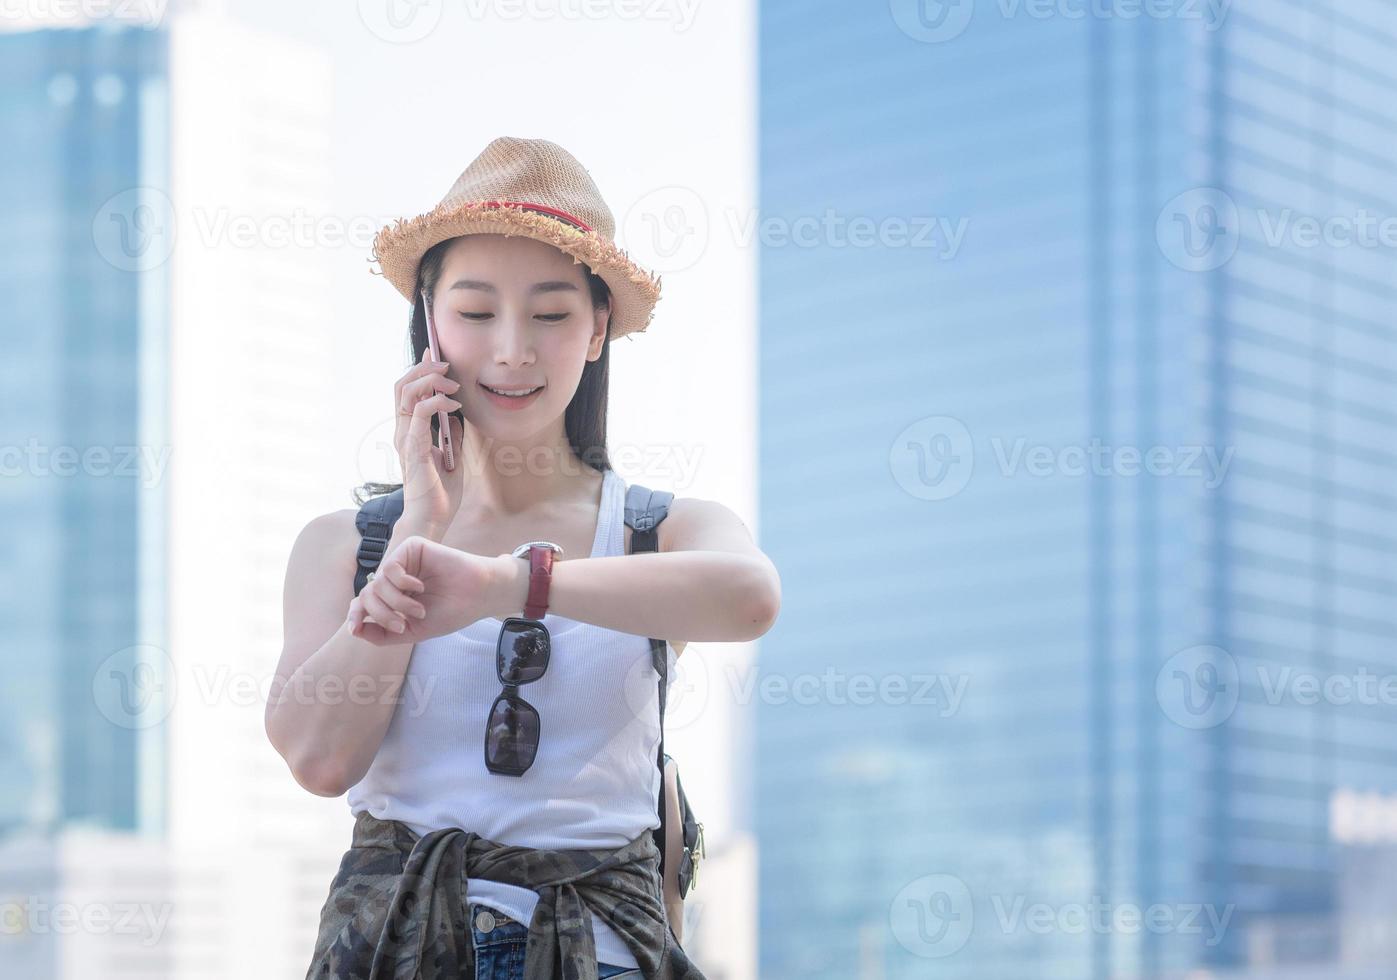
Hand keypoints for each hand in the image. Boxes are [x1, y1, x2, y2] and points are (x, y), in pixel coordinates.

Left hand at [346, 536, 515, 645]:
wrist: (478, 596)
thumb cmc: (450, 612)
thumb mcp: (412, 632)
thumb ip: (383, 634)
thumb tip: (355, 630)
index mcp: (394, 596)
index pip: (363, 602)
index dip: (356, 614)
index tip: (355, 629)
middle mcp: (395, 578)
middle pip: (367, 595)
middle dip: (381, 614)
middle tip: (402, 626)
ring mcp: (403, 562)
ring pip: (376, 583)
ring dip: (396, 602)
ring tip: (419, 609)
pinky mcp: (411, 548)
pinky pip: (390, 567)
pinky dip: (402, 583)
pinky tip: (419, 587)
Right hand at [395, 349, 466, 537]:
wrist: (432, 518)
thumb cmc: (440, 494)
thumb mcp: (452, 457)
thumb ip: (450, 436)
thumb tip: (455, 417)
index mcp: (409, 433)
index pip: (406, 393)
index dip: (419, 371)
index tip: (436, 355)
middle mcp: (402, 432)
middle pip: (401, 386)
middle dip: (422, 368)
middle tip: (444, 363)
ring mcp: (405, 438)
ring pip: (406, 393)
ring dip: (429, 380)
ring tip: (451, 381)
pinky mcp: (413, 446)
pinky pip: (420, 412)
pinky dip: (437, 401)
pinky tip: (454, 405)